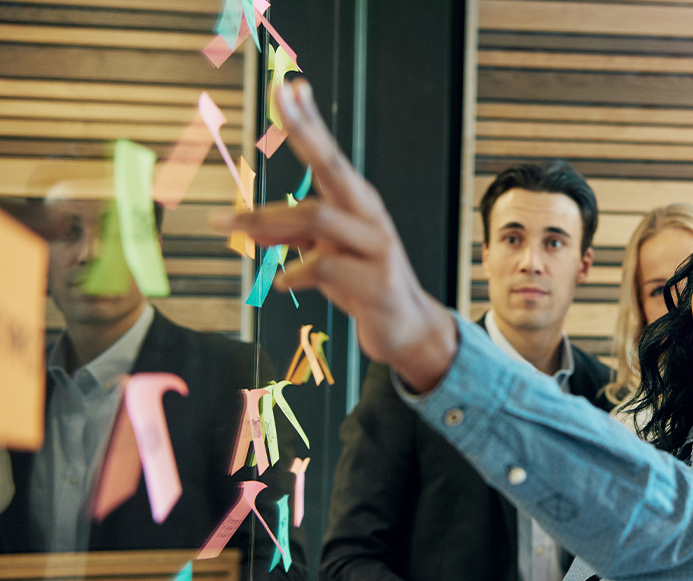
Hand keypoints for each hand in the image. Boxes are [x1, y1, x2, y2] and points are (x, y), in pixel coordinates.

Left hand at [215, 79, 455, 391]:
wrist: (407, 329)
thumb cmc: (363, 284)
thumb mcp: (323, 255)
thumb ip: (291, 236)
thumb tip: (247, 223)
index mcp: (357, 205)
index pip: (329, 156)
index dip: (309, 121)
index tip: (289, 86)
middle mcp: (369, 217)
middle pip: (333, 166)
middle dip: (305, 130)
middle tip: (280, 97)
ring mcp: (377, 247)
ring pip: (316, 217)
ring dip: (266, 220)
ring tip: (231, 228)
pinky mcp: (374, 282)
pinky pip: (323, 265)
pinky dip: (294, 271)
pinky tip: (282, 282)